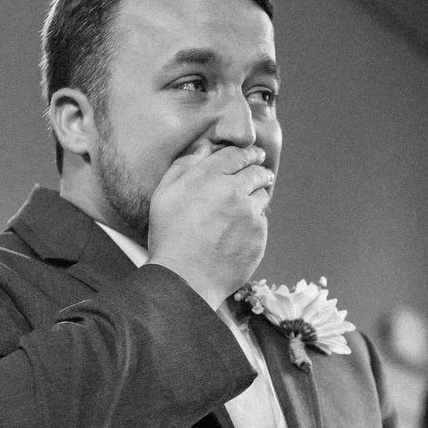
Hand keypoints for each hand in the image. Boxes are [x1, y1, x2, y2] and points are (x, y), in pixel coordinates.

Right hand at [146, 142, 274, 307]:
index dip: (248, 153)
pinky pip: (261, 222)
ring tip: (245, 206)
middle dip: (259, 171)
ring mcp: (249, 213)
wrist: (185, 278)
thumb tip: (204, 149)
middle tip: (260, 174)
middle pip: (256, 172)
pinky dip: (254, 223)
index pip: (238, 154)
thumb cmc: (169, 236)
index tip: (254, 155)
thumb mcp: (164, 195)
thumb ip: (184, 167)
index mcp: (209, 176)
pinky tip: (239, 232)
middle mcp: (233, 190)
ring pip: (262, 195)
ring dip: (256, 196)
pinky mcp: (259, 235)